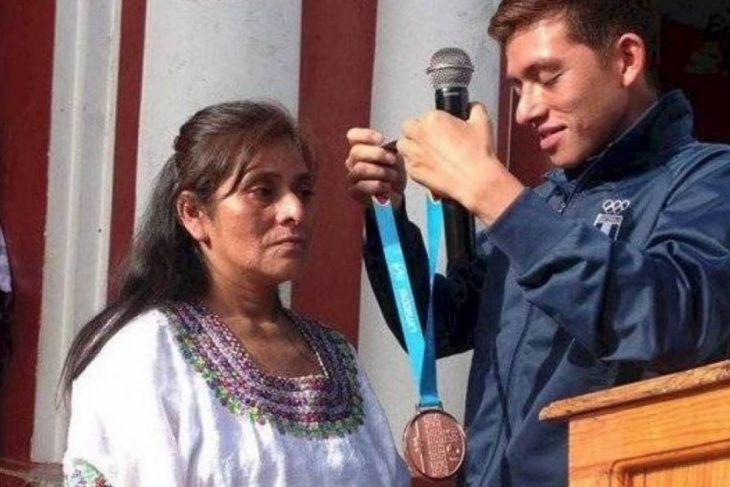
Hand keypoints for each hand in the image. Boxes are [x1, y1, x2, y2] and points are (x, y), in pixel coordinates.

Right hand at [345, 128, 406, 206]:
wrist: (396, 194)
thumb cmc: (393, 172)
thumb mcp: (395, 157)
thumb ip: (389, 150)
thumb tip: (389, 147)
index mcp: (360, 148)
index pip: (353, 136)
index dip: (365, 135)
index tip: (381, 139)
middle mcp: (353, 161)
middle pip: (356, 152)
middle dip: (377, 154)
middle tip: (392, 160)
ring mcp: (352, 176)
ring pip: (360, 169)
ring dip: (380, 172)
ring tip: (393, 176)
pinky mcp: (353, 191)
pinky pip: (362, 186)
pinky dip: (378, 186)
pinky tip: (387, 187)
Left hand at [397, 103, 524, 224]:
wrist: (475, 180)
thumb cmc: (478, 154)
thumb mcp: (482, 122)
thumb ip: (474, 108)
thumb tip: (471, 107)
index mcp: (433, 120)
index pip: (423, 115)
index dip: (431, 123)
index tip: (438, 129)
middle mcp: (420, 135)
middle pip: (407, 127)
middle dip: (416, 131)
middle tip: (428, 138)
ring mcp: (414, 154)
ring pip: (402, 145)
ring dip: (411, 146)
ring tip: (424, 151)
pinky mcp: (413, 171)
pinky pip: (407, 164)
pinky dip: (414, 164)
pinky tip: (427, 165)